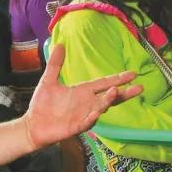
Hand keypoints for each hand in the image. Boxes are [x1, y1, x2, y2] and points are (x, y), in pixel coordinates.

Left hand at [26, 44, 142, 145]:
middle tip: (139, 87)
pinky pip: (87, 122)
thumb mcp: (48, 80)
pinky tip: (98, 111)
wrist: (32, 124)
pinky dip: (93, 117)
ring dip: (109, 101)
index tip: (133, 73)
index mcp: (83, 92)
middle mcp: (87, 103)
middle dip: (125, 92)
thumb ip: (55, 64)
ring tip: (115, 91)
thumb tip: (59, 44)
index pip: (104, 83)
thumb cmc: (42, 104)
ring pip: (101, 107)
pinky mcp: (76, 127)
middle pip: (110, 97)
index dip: (118, 79)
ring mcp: (83, 115)